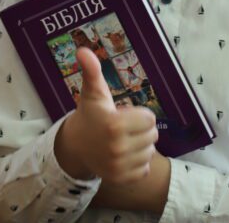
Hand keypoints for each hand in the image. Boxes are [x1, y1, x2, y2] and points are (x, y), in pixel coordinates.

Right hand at [54, 46, 157, 181]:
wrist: (76, 146)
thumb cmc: (90, 115)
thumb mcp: (92, 92)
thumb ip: (92, 71)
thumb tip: (83, 50)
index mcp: (114, 124)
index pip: (150, 119)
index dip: (139, 114)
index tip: (124, 114)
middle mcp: (118, 147)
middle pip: (152, 135)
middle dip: (141, 129)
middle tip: (123, 128)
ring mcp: (119, 166)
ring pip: (150, 152)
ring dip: (140, 145)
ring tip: (122, 141)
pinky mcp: (122, 178)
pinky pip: (144, 168)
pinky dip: (137, 162)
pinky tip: (123, 156)